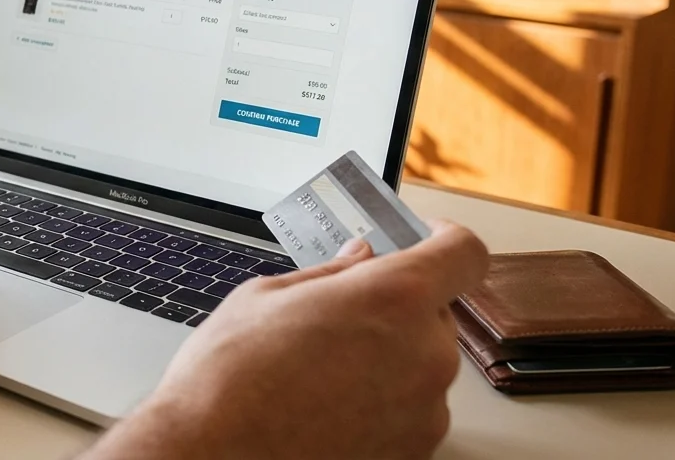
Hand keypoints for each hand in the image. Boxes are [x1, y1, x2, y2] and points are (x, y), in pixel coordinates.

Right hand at [86, 220, 488, 459]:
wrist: (212, 457)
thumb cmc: (228, 381)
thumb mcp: (267, 297)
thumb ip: (330, 274)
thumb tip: (360, 259)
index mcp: (392, 299)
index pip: (462, 253)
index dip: (445, 238)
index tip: (425, 237)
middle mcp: (425, 355)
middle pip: (434, 313)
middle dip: (394, 307)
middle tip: (340, 314)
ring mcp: (425, 411)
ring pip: (421, 364)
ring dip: (387, 357)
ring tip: (321, 369)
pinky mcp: (413, 451)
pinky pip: (410, 410)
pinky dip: (380, 401)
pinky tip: (327, 403)